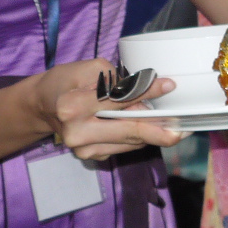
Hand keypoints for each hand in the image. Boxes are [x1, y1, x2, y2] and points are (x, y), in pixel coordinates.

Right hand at [29, 58, 182, 161]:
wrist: (41, 107)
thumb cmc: (64, 82)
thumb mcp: (86, 69)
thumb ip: (116, 80)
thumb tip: (146, 93)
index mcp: (73, 106)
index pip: (118, 99)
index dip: (146, 93)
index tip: (169, 86)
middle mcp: (78, 133)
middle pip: (130, 130)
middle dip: (160, 127)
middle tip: (185, 125)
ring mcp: (85, 150)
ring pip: (132, 141)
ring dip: (154, 131)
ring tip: (172, 122)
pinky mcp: (92, 158)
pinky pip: (125, 147)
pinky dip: (139, 137)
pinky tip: (148, 127)